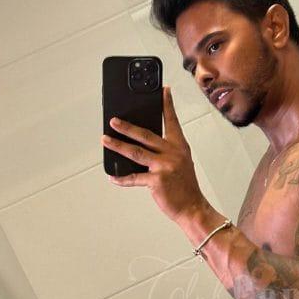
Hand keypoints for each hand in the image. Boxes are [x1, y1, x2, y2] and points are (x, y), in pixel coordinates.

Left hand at [101, 86, 206, 222]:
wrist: (193, 208)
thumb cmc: (186, 187)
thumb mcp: (181, 163)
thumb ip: (165, 152)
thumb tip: (141, 145)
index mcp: (180, 147)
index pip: (172, 121)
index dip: (167, 104)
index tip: (163, 90)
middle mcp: (173, 153)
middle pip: (146, 135)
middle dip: (127, 127)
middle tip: (114, 120)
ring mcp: (164, 166)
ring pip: (136, 152)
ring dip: (118, 146)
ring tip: (105, 140)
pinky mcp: (156, 181)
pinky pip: (134, 178)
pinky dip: (121, 178)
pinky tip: (112, 176)